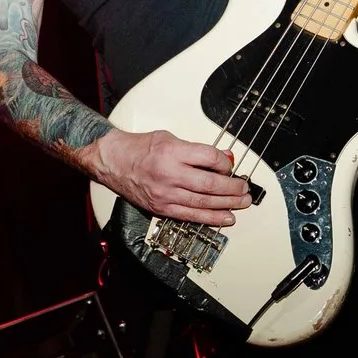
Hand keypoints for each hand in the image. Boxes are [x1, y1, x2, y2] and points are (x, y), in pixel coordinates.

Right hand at [86, 128, 252, 224]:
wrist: (112, 162)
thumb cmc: (139, 149)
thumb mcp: (169, 138)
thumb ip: (197, 150)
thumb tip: (223, 158)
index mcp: (172, 152)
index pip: (209, 159)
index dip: (226, 164)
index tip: (232, 166)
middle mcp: (169, 174)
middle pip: (210, 184)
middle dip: (233, 188)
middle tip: (245, 188)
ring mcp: (165, 194)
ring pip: (203, 203)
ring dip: (227, 205)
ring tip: (242, 203)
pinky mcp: (161, 208)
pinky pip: (190, 216)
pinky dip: (210, 218)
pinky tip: (225, 218)